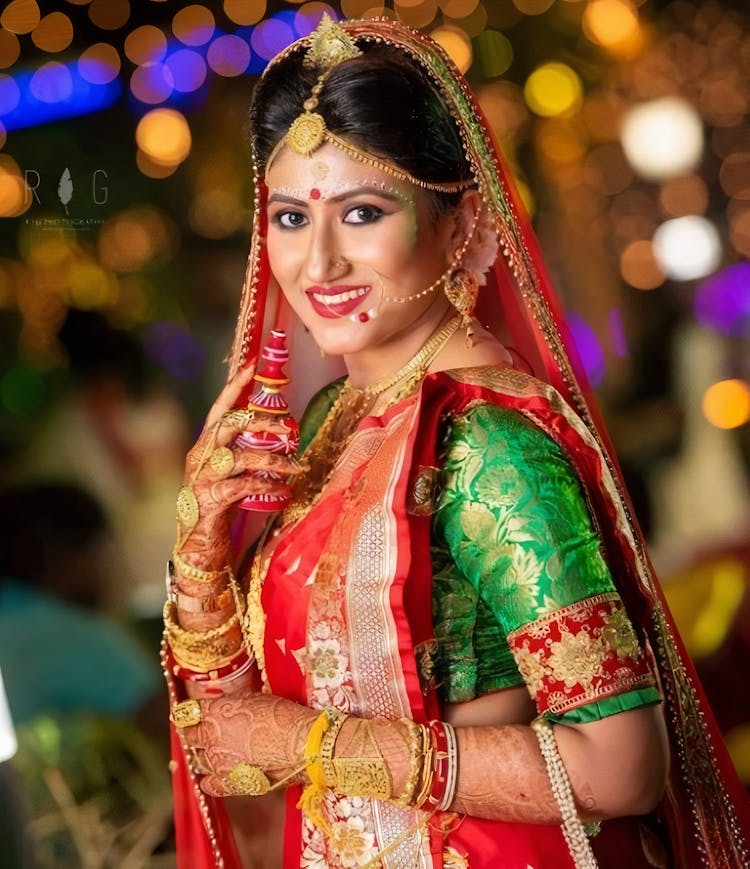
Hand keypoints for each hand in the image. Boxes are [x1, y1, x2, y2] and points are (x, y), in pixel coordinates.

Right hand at [177, 364, 299, 573]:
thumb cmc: (218, 509)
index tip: (251, 367)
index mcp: (205, 447)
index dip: (234, 388)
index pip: (219, 410)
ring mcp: (202, 480)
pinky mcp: (211, 502)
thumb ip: (243, 454)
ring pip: (241, 457)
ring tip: (296, 467)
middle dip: (261, 421)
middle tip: (290, 426)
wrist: (197, 550)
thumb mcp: (229, 475)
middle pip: (229, 426)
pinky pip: (244, 486)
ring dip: (274, 460)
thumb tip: (277, 436)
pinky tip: (285, 491)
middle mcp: (200, 458)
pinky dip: (268, 487)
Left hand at [179, 693, 317, 796]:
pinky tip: (212, 776)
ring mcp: (218, 763)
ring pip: (198, 759)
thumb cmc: (284, 716)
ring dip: (203, 754)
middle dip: (194, 733)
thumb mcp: (255, 699)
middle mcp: (211, 737)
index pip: (189, 713)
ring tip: (217, 750)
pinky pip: (208, 784)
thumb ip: (232, 705)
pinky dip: (208, 780)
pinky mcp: (230, 783)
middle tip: (202, 731)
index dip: (191, 713)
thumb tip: (225, 709)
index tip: (192, 714)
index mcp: (215, 712)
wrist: (303, 744)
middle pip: (190, 736)